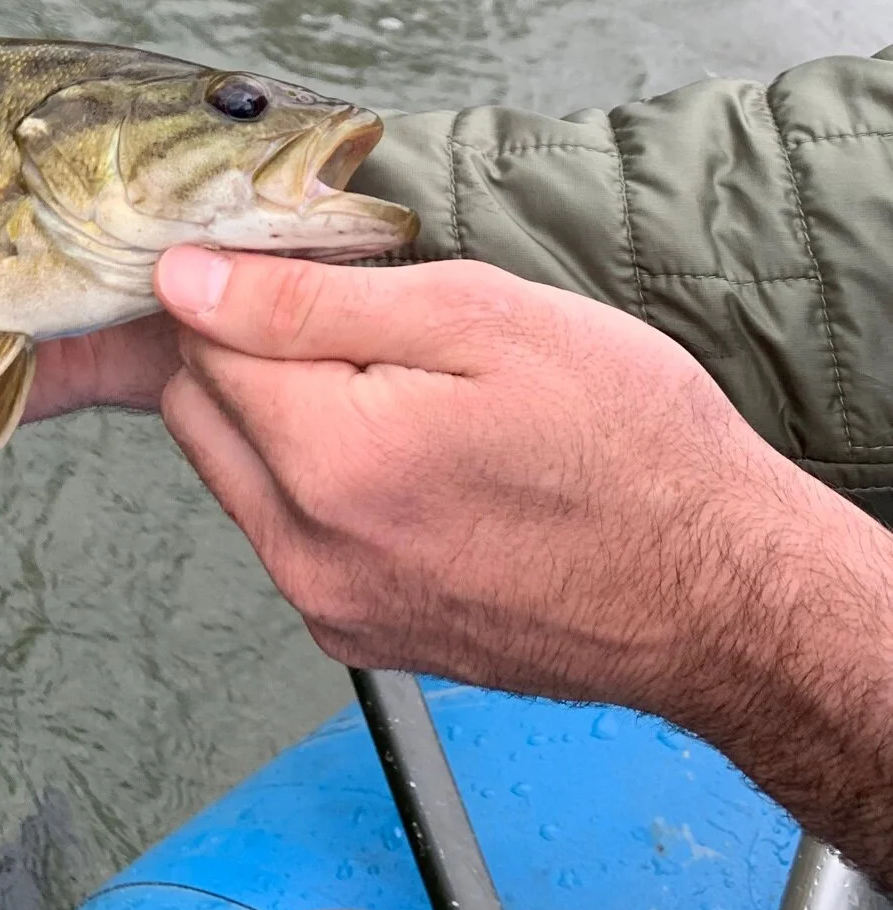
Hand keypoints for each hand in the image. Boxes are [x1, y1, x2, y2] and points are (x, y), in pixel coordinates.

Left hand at [151, 245, 824, 727]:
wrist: (725, 594)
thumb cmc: (627, 440)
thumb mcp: (480, 319)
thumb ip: (310, 301)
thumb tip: (184, 280)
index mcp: (327, 461)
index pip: (198, 342)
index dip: (250, 287)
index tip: (319, 271)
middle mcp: (307, 554)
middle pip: (199, 412)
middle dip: (252, 353)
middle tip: (372, 330)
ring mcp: (332, 609)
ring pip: (238, 475)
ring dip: (286, 420)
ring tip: (409, 398)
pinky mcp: (363, 638)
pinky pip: (290, 536)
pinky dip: (320, 486)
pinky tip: (419, 464)